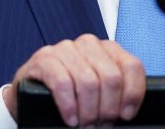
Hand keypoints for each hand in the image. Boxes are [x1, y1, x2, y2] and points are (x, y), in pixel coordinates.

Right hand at [3, 34, 145, 125]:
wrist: (31, 92)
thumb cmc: (72, 93)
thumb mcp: (98, 89)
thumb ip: (115, 91)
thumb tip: (128, 111)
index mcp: (107, 48)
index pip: (132, 66)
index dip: (133, 94)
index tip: (126, 115)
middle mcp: (88, 44)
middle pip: (111, 77)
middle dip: (108, 108)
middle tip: (100, 123)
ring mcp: (65, 49)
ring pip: (88, 82)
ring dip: (88, 111)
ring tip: (85, 124)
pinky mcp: (44, 59)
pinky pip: (62, 83)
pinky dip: (69, 106)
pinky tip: (71, 118)